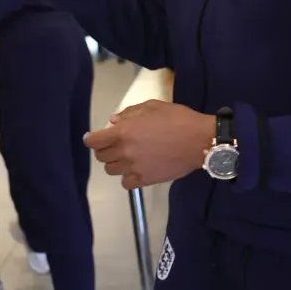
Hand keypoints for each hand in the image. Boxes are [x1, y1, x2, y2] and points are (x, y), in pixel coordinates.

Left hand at [84, 100, 214, 189]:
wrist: (199, 141)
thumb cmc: (177, 118)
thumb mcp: (152, 106)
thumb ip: (129, 113)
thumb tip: (113, 122)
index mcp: (123, 132)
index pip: (94, 141)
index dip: (91, 139)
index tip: (92, 138)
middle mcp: (124, 152)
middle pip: (101, 156)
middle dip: (104, 149)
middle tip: (113, 144)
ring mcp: (134, 168)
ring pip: (111, 170)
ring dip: (115, 163)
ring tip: (126, 156)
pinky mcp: (145, 180)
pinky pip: (126, 183)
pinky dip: (127, 177)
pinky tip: (135, 169)